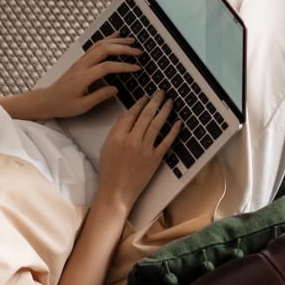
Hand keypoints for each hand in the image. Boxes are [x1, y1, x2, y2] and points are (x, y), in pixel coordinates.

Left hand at [10, 36, 142, 121]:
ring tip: (131, 41)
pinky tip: (115, 36)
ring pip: (100, 45)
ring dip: (117, 41)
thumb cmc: (62, 105)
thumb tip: (115, 89)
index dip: (123, 66)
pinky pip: (95, 46)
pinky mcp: (80, 61)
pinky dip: (107, 39)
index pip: (107, 67)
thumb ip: (99, 96)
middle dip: (123, 48)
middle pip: (105, 50)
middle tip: (138, 52)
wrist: (46, 100)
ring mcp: (80, 61)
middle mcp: (82, 65)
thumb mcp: (81, 106)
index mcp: (83, 77)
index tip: (136, 68)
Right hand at [95, 91, 180, 212]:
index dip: (140, 103)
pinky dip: (174, 131)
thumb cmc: (109, 171)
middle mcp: (132, 140)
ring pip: (157, 124)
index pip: (131, 114)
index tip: (146, 97)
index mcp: (118, 136)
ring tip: (170, 102)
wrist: (116, 192)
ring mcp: (145, 149)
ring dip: (165, 111)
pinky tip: (178, 122)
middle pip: (146, 115)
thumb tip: (126, 115)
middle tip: (161, 92)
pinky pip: (167, 142)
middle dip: (155, 101)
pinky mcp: (155, 159)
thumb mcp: (106, 147)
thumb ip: (116, 130)